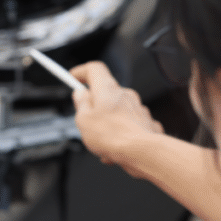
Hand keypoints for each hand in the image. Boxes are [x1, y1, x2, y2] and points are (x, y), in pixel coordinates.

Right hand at [70, 61, 163, 177]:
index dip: (82, 72)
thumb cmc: (114, 136)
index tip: (74, 77)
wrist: (142, 151)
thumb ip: (81, 104)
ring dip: (107, 123)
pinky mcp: (146, 123)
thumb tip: (80, 95)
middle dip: (94, 105)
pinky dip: (120, 135)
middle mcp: (125, 95)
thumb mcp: (83, 120)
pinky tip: (115, 150)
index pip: (94, 69)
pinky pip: (128, 125)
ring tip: (101, 141)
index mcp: (107, 89)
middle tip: (84, 118)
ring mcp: (138, 109)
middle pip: (105, 92)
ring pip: (117, 111)